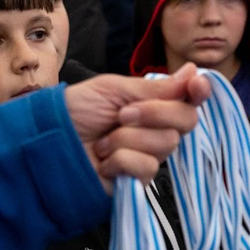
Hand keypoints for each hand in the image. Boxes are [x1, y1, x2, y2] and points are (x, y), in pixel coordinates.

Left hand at [65, 63, 210, 187]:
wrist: (50, 141)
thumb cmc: (77, 111)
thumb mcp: (115, 90)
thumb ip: (157, 88)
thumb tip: (193, 70)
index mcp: (154, 104)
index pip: (190, 100)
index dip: (199, 92)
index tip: (196, 86)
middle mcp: (158, 130)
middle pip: (186, 121)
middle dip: (152, 114)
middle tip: (121, 115)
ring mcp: (150, 155)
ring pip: (165, 143)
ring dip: (127, 139)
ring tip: (103, 142)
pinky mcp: (139, 179)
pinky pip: (147, 166)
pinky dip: (120, 160)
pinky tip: (104, 162)